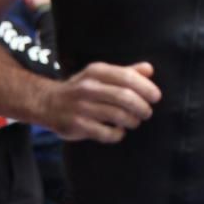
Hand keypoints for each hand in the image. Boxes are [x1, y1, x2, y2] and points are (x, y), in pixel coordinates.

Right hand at [41, 61, 160, 142]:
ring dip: (132, 121)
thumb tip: (149, 69)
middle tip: (147, 112)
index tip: (156, 97)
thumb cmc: (82, 88)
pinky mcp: (76, 125)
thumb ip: (126, 72)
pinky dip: (117, 134)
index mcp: (96, 71)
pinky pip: (105, 133)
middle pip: (124, 97)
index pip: (127, 77)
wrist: (47, 103)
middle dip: (142, 107)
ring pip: (117, 116)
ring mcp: (81, 107)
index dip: (146, 88)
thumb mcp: (101, 74)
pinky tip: (119, 131)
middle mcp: (88, 87)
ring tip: (134, 121)